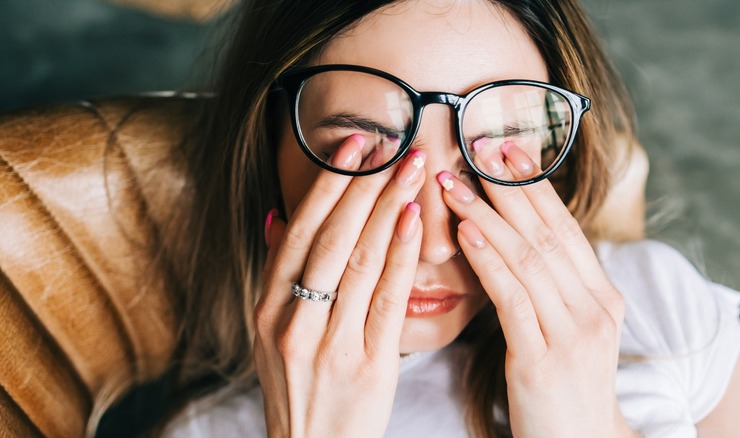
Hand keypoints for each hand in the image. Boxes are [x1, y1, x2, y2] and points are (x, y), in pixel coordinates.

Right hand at [253, 134, 425, 437]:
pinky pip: (386, 299)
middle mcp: (291, 322)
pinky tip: (413, 220)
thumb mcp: (271, 332)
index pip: (298, 232)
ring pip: (359, 262)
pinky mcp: (367, 365)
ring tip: (410, 168)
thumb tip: (278, 216)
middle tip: (392, 143)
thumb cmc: (299, 386)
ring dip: (386, 208)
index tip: (353, 145)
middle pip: (330, 238)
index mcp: (266, 308)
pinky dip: (401, 255)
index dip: (328, 184)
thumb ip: (277, 274)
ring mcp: (328, 344)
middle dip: (362, 185)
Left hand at [439, 142, 636, 436]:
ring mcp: (574, 333)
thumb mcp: (566, 329)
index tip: (504, 149)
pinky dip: (488, 261)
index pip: (563, 228)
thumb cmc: (563, 386)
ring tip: (453, 183)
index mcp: (602, 296)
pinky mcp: (544, 359)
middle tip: (475, 147)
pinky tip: (465, 234)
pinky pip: (512, 298)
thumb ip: (550, 286)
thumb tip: (514, 239)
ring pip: (527, 258)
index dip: (533, 186)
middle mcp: (595, 307)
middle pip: (546, 232)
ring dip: (486, 215)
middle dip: (508, 187)